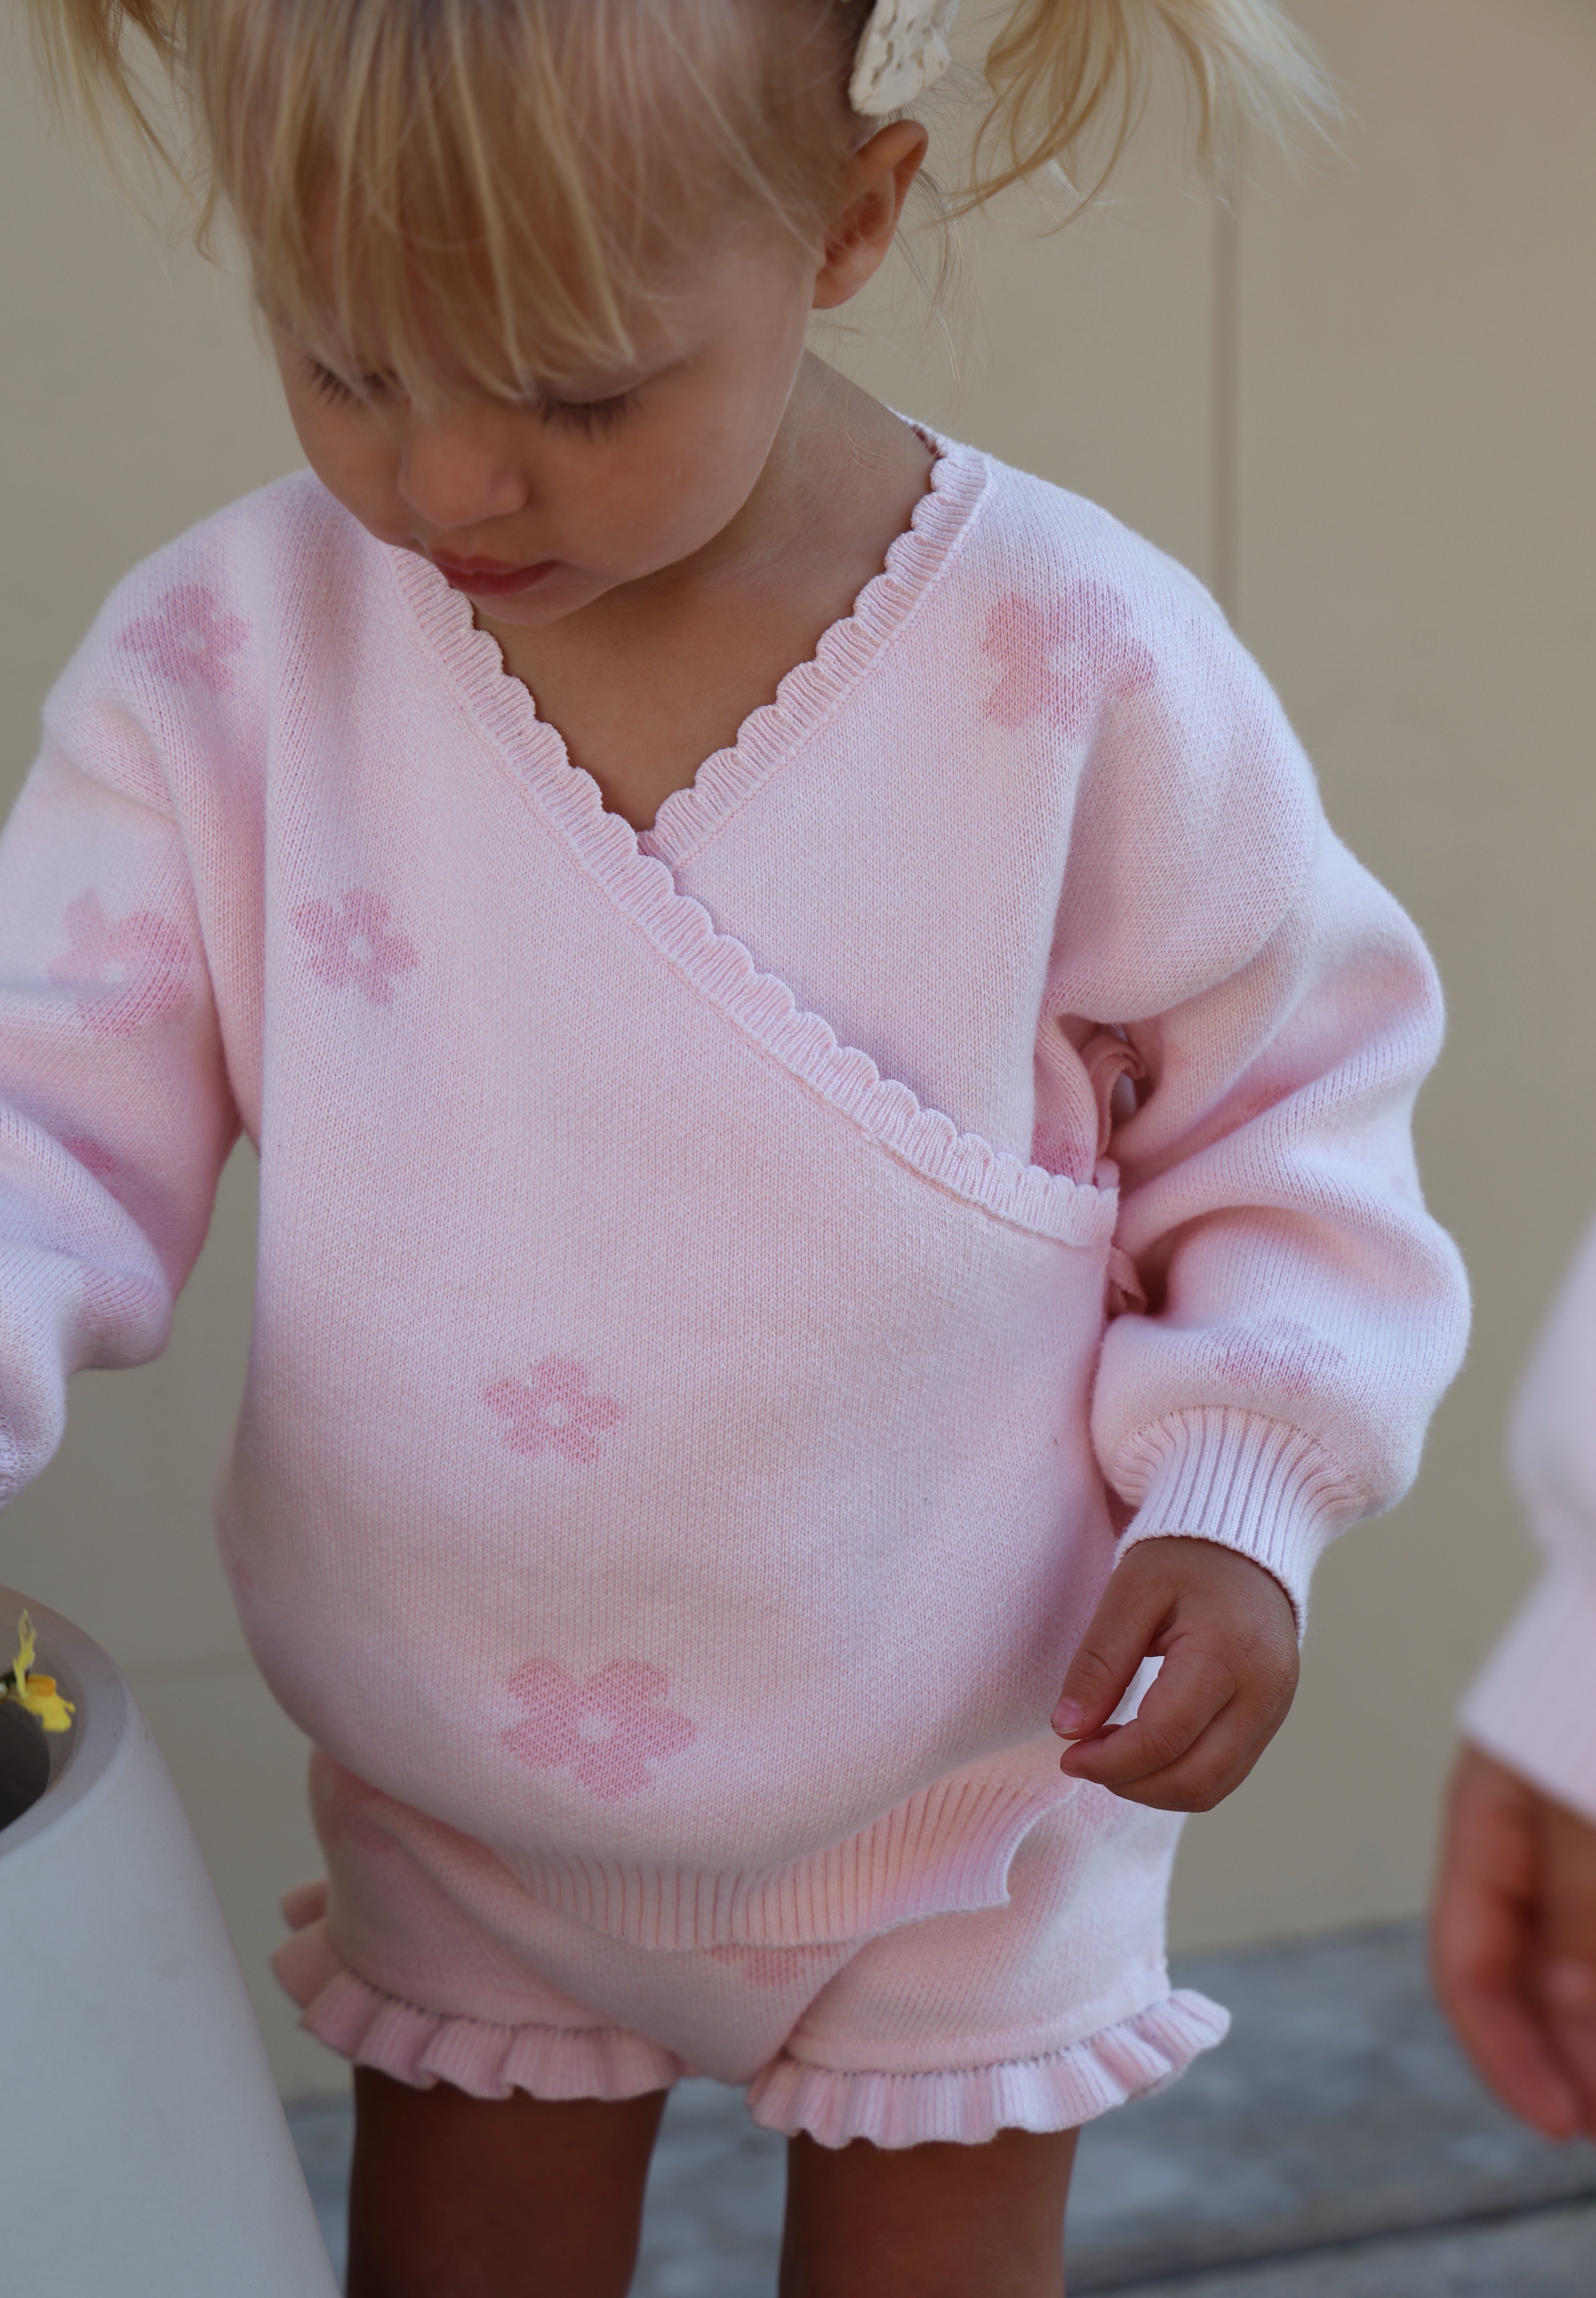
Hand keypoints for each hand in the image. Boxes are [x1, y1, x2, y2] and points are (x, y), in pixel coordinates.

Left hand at [1051, 1536, 1298, 1811]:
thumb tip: (1067, 1730)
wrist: (1243, 1538)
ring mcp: (1276, 1709)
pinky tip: (1144, 1749)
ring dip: (1153, 1788)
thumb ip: (1099, 1662)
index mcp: (1228, 1653)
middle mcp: (1264, 1691)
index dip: (1109, 1760)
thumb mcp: (1131, 1592)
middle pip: (1194, 1779)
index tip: (1068, 1755)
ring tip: (1110, 1754)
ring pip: (1213, 1787)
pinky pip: (1227, 1772)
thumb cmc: (1182, 1557)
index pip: (1164, 1737)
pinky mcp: (1272, 1717)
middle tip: (1084, 1759)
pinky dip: (1180, 1776)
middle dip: (1130, 1783)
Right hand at [1431, 1742, 1595, 2139]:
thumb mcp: (1589, 1821)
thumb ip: (1586, 1926)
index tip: (1565, 2124)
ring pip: (1590, 1951)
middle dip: (1577, 2049)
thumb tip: (1580, 2033)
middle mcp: (1541, 1835)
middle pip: (1543, 1971)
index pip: (1471, 1960)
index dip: (1507, 2051)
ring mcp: (1590, 1830)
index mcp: (1492, 1821)